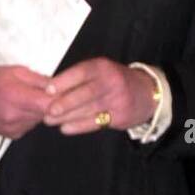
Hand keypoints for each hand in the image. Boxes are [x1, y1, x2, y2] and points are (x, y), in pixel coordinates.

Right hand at [0, 65, 53, 138]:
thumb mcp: (16, 71)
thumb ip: (39, 80)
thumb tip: (57, 86)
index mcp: (16, 96)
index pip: (49, 104)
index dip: (60, 98)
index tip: (63, 92)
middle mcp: (15, 116)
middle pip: (47, 113)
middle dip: (50, 103)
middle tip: (45, 93)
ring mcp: (14, 128)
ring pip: (39, 120)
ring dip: (39, 111)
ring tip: (28, 99)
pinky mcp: (13, 134)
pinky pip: (30, 126)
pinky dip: (30, 117)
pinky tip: (20, 109)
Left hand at [42, 58, 156, 134]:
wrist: (147, 93)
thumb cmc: (114, 81)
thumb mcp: (100, 72)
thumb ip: (78, 78)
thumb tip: (48, 89)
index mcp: (103, 67)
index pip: (82, 72)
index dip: (64, 80)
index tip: (48, 89)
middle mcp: (112, 82)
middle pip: (87, 92)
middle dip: (66, 102)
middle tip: (48, 110)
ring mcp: (118, 100)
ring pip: (90, 109)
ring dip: (68, 116)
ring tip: (50, 121)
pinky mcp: (120, 116)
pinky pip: (97, 123)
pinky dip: (79, 126)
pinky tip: (65, 128)